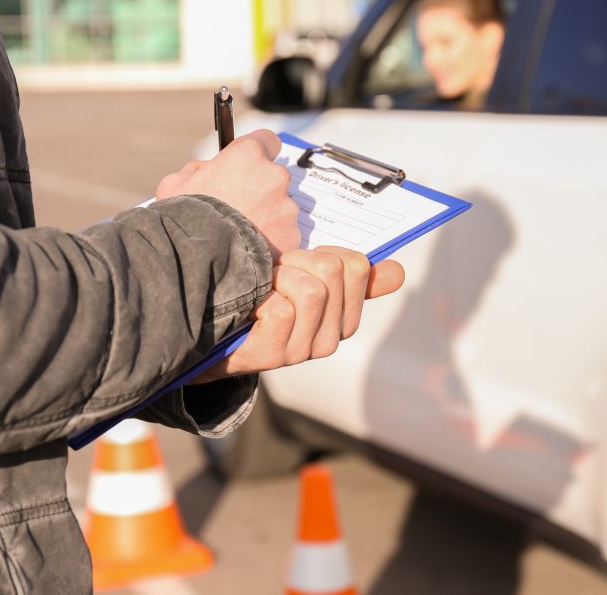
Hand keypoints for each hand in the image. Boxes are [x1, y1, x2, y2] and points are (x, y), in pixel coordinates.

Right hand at [156, 129, 299, 260]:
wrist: (197, 259)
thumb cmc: (183, 218)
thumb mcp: (175, 184)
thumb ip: (197, 170)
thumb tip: (207, 170)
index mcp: (248, 155)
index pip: (268, 141)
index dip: (259, 153)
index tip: (251, 166)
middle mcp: (273, 176)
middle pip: (274, 178)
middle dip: (260, 191)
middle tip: (239, 210)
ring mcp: (286, 207)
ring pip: (281, 209)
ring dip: (267, 219)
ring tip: (240, 236)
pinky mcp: (291, 236)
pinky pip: (284, 236)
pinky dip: (271, 244)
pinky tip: (249, 252)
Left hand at [191, 246, 405, 382]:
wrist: (209, 329)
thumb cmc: (259, 299)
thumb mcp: (306, 280)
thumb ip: (351, 277)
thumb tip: (397, 271)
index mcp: (343, 319)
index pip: (357, 267)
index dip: (324, 253)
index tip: (300, 263)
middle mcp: (328, 340)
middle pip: (334, 271)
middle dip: (299, 260)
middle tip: (275, 273)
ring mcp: (302, 351)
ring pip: (312, 290)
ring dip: (279, 276)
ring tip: (263, 287)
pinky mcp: (275, 354)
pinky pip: (283, 308)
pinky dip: (261, 296)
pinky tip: (250, 307)